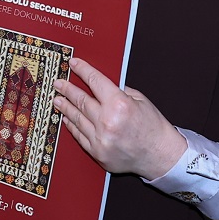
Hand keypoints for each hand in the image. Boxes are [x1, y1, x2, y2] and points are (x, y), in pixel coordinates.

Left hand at [53, 57, 185, 177]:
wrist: (160, 155)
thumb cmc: (153, 128)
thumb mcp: (140, 101)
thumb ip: (119, 92)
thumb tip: (101, 86)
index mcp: (119, 104)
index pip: (95, 81)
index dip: (83, 70)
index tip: (73, 64)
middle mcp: (107, 121)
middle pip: (81, 100)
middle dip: (67, 89)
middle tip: (58, 83)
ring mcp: (100, 139)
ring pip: (77, 118)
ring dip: (65, 107)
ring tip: (57, 99)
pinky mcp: (97, 152)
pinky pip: (80, 136)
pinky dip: (72, 126)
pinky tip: (67, 119)